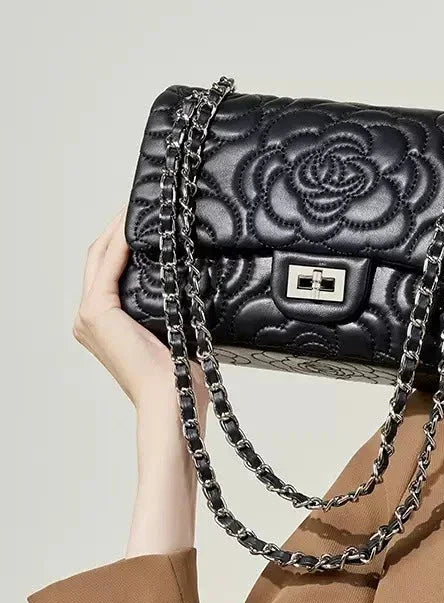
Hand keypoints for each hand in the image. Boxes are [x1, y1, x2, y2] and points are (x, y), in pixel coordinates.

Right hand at [72, 203, 210, 416]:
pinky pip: (107, 266)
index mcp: (106, 321)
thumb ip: (172, 303)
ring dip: (119, 228)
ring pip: (100, 256)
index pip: (110, 268)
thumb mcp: (176, 329)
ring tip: (140, 206)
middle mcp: (90, 317)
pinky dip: (121, 242)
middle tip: (142, 204)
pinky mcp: (96, 312)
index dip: (122, 239)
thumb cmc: (180, 374)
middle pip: (100, 257)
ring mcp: (89, 314)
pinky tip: (136, 225)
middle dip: (118, 227)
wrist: (172, 399)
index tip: (145, 217)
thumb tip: (195, 278)